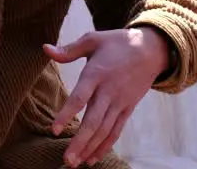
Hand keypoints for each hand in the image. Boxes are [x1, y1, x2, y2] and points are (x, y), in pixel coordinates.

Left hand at [46, 27, 170, 166]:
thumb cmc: (117, 43)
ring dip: (90, 148)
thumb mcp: (93, 40)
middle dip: (80, 142)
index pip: (80, 98)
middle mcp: (109, 92)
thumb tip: (44, 49)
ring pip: (105, 130)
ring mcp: (120, 103)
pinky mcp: (128, 109)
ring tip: (75, 162)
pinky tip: (93, 158)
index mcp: (97, 74)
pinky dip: (105, 145)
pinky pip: (116, 131)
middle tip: (67, 160)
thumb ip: (68, 50)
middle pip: (94, 121)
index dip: (67, 114)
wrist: (152, 50)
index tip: (54, 129)